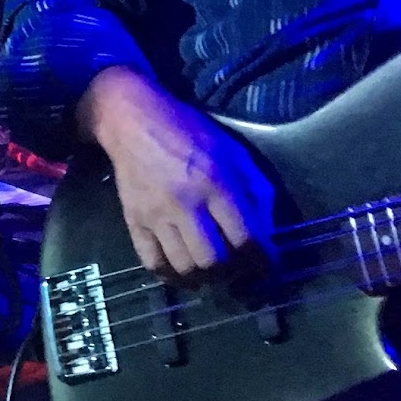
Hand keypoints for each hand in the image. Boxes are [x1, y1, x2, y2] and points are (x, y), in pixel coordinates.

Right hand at [80, 66, 276, 284]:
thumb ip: (255, 189)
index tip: (267, 267)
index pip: (246, 238)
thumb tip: (267, 230)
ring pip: (185, 266)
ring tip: (213, 272)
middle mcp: (186, 202)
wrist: (134, 122)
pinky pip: (152, 262)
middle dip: (234, 273)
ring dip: (205, 278)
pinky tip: (183, 271)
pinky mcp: (134, 220)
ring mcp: (156, 214)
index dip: (262, 261)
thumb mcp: (233, 151)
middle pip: (215, 260)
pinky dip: (171, 276)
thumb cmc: (189, 132)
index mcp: (216, 182)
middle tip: (239, 269)